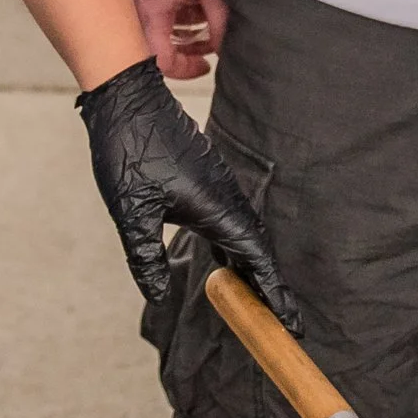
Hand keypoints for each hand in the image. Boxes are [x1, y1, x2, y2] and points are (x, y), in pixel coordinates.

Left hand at [76, 58, 301, 335]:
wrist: (126, 95)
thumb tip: (158, 295)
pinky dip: (237, 242)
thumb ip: (146, 257)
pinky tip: (226, 257)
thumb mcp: (131, 209)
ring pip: (244, 229)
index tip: (291, 323)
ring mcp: (216, 182)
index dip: (274, 292)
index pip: (256, 258)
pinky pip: (230, 216)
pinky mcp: (205, 174)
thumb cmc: (128, 148)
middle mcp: (224, 193)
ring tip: (258, 297)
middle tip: (280, 321)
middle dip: (269, 284)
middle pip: (257, 246)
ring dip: (253, 263)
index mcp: (215, 206)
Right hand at [123, 0, 234, 79]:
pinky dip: (171, 6)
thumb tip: (225, 48)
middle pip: (154, 43)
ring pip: (154, 21)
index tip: (208, 63)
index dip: (187, 69)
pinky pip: (151, 1)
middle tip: (210, 41)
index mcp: (148, 11)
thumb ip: (220, 22)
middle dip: (185, 46)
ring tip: (206, 15)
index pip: (160, 61)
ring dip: (180, 25)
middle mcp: (132, 2)